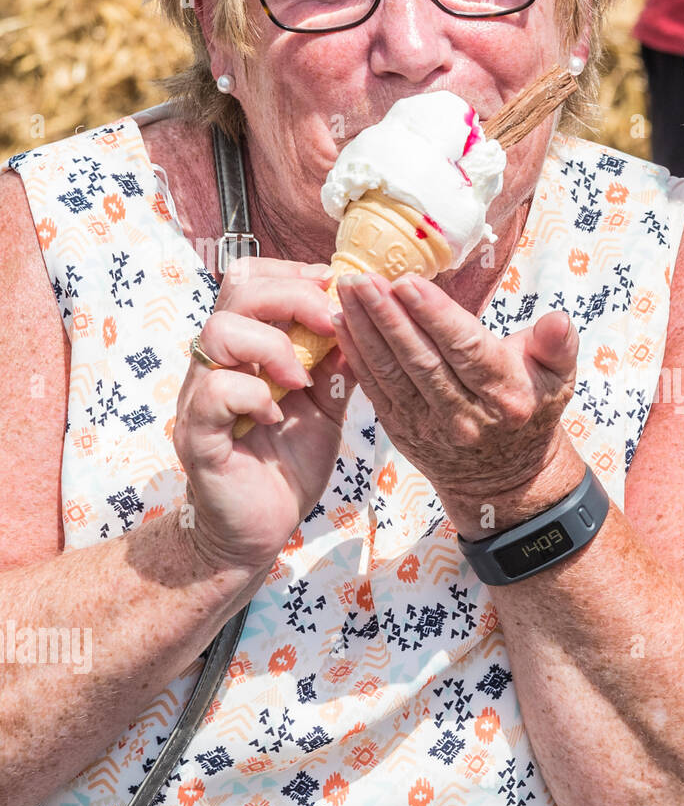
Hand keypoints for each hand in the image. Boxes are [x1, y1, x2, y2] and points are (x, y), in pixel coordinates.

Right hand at [174, 257, 353, 575]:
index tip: (335, 292)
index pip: (255, 279)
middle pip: (238, 288)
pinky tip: (276, 416)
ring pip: (220, 331)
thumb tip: (364, 322)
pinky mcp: (197, 433)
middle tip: (329, 325)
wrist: (258, 531)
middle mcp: (219, 362)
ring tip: (301, 381)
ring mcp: (202, 394)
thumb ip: (339, 367)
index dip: (295, 274)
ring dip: (273, 346)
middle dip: (293, 296)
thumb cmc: (287, 465)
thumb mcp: (326, 407)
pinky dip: (254, 396)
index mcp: (248, 348)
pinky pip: (216, 392)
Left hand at [331, 271, 581, 533]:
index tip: (406, 281)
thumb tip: (558, 321)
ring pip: (392, 373)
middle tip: (361, 277)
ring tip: (347, 291)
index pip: (466, 350)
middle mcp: (466, 415)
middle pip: (421, 359)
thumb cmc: (530, 407)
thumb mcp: (558, 378)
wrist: (506, 475)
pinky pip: (376, 389)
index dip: (434, 316)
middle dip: (387, 316)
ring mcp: (430, 427)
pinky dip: (357, 355)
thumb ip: (558, 345)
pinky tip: (342, 323)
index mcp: (506, 396)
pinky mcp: (403, 431)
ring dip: (365, 329)